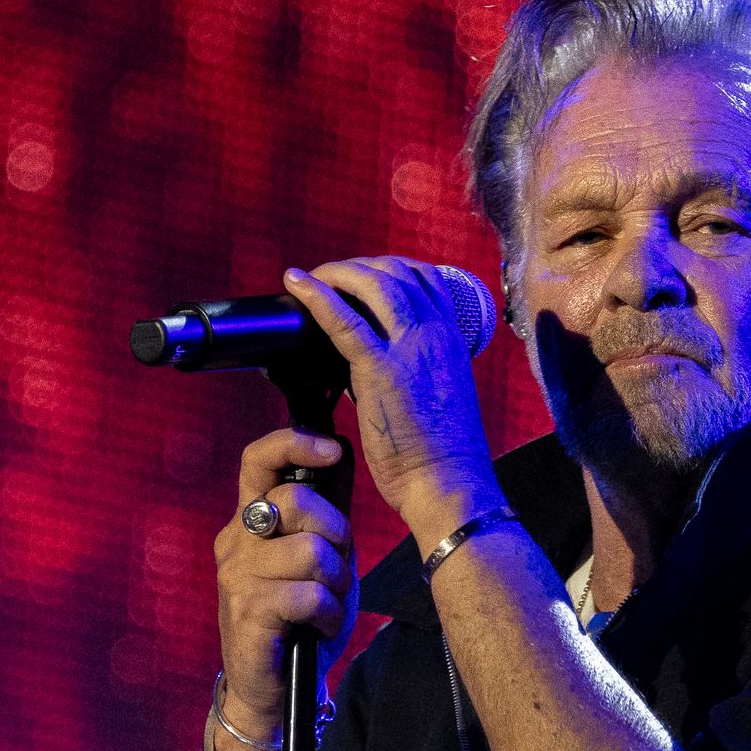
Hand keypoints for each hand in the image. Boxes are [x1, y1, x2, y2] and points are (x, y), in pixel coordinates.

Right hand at [213, 429, 357, 736]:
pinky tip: (318, 629)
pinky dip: (329, 614)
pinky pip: (310, 594)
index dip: (293, 443)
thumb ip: (324, 519)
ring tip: (326, 606)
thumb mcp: (320, 561)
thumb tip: (340, 457)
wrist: (274, 689)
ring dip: (337, 583)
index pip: (258, 460)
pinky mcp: (247, 608)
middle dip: (337, 535)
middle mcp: (236, 540)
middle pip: (298, 502)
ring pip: (312, 552)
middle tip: (337, 572)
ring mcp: (236, 574)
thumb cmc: (301, 620)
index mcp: (251, 521)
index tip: (332, 448)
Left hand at [283, 258, 504, 525]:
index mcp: (453, 340)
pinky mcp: (381, 371)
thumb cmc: (445, 454)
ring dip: (336, 272)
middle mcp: (435, 335)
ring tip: (310, 277)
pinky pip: (344, 321)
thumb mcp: (442, 395)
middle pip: (396, 272)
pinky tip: (297, 283)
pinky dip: (317, 295)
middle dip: (358, 266)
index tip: (363, 277)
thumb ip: (417, 371)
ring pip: (372, 284)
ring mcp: (410, 350)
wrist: (451, 484)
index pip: (426, 278)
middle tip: (330, 277)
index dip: (391, 268)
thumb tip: (376, 367)